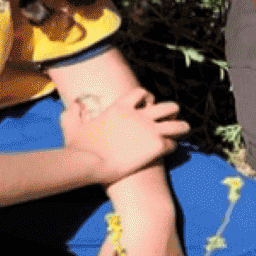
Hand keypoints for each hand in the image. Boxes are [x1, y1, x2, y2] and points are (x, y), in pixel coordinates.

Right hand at [60, 89, 186, 183]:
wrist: (88, 163)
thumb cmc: (79, 147)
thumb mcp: (72, 126)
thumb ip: (73, 113)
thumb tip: (74, 105)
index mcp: (121, 107)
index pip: (141, 93)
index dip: (148, 97)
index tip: (149, 104)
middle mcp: (139, 115)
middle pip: (167, 106)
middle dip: (172, 111)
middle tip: (172, 117)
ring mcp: (149, 130)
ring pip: (177, 125)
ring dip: (181, 128)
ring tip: (183, 131)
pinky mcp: (155, 146)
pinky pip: (172, 144)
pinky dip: (173, 146)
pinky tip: (170, 150)